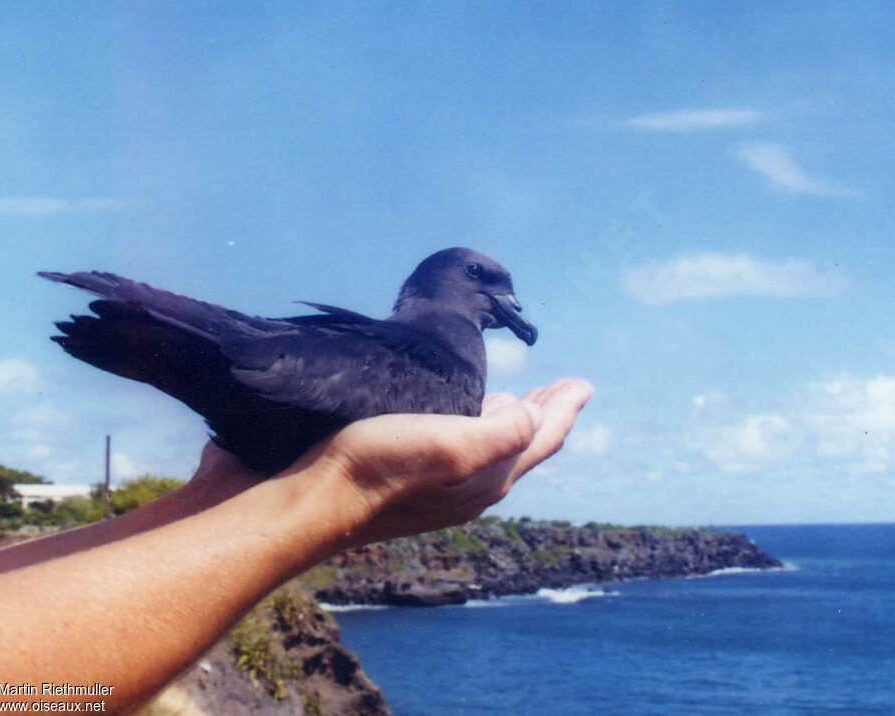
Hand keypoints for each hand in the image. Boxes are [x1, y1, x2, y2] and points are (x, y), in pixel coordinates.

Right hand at [287, 378, 593, 547]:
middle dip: (547, 412)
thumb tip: (535, 413)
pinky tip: (467, 412)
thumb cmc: (377, 468)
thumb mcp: (451, 446)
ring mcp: (442, 485)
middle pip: (524, 443)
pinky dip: (481, 424)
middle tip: (566, 387)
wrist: (310, 503)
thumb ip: (502, 432)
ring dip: (515, 418)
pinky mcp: (413, 477)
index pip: (541, 438)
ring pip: (495, 446)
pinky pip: (466, 447)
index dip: (565, 408)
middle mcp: (472, 485)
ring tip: (525, 397)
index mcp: (489, 476)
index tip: (584, 384)